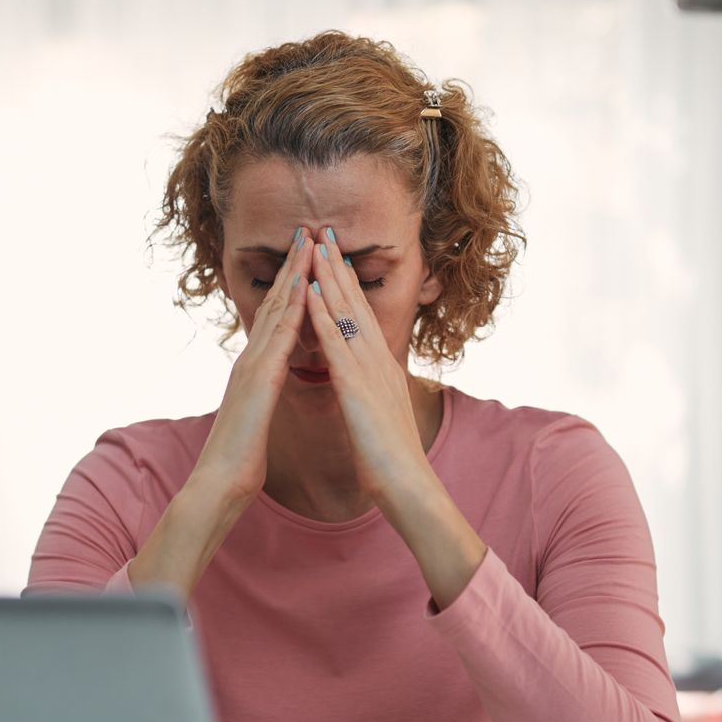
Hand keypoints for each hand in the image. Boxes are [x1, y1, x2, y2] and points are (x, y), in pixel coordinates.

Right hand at [188, 227, 312, 502]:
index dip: (290, 285)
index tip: (305, 258)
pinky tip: (304, 286)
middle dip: (291, 266)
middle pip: (274, 303)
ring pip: (276, 310)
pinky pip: (279, 337)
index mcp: (255, 368)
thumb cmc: (240, 458)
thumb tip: (269, 385)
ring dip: (293, 274)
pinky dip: (292, 309)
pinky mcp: (258, 379)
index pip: (276, 318)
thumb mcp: (257, 417)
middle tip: (307, 232)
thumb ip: (263, 394)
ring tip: (308, 243)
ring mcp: (252, 365)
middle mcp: (251, 359)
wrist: (219, 484)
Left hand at [301, 228, 435, 508]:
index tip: (336, 258)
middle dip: (339, 268)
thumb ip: (374, 397)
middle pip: (357, 306)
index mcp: (381, 370)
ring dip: (330, 278)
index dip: (349, 287)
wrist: (409, 488)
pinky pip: (337, 344)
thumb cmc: (394, 463)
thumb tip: (368, 389)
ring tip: (316, 246)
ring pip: (348, 315)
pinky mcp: (357, 387)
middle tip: (325, 233)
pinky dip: (325, 316)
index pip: (363, 318)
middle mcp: (379, 362)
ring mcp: (370, 371)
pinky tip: (313, 293)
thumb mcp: (382, 419)